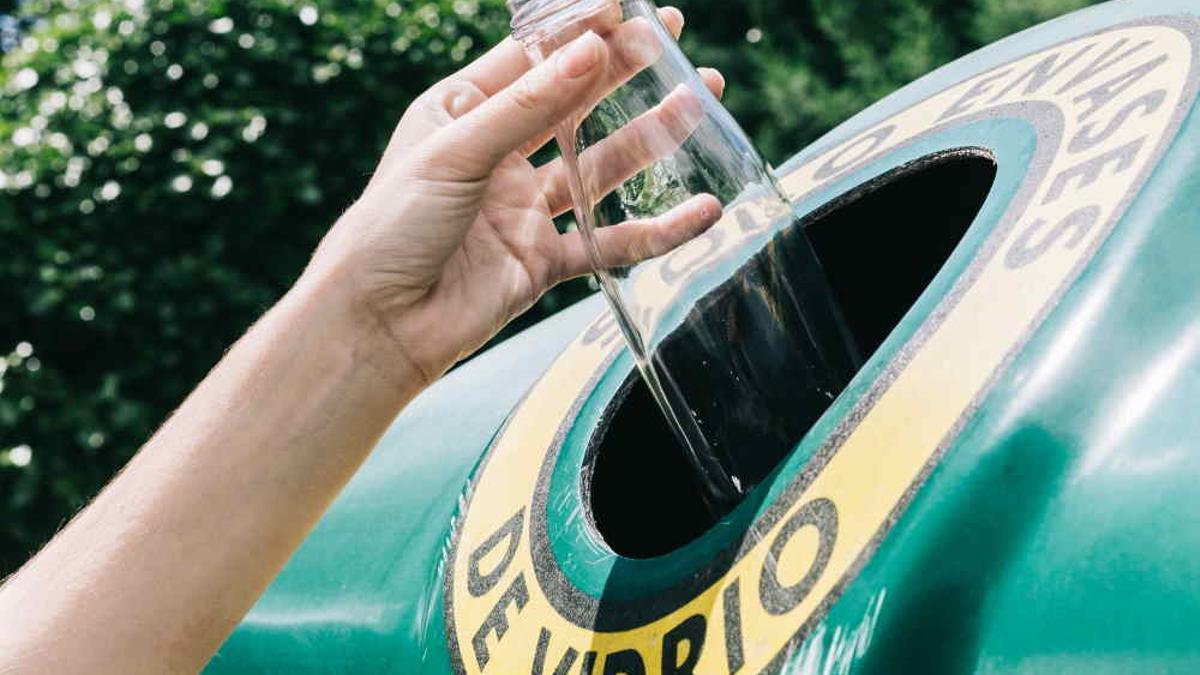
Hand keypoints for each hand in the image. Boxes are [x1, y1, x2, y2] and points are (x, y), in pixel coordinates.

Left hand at [304, 7, 724, 385]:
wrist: (378, 326)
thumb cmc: (391, 227)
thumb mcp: (455, 152)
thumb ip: (528, 106)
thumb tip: (592, 51)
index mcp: (461, 112)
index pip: (531, 58)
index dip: (580, 32)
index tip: (629, 8)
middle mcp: (497, 155)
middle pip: (573, 104)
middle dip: (623, 72)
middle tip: (671, 40)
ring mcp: (523, 209)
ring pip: (600, 167)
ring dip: (650, 137)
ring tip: (697, 101)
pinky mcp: (544, 261)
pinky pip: (609, 242)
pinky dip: (657, 231)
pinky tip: (700, 211)